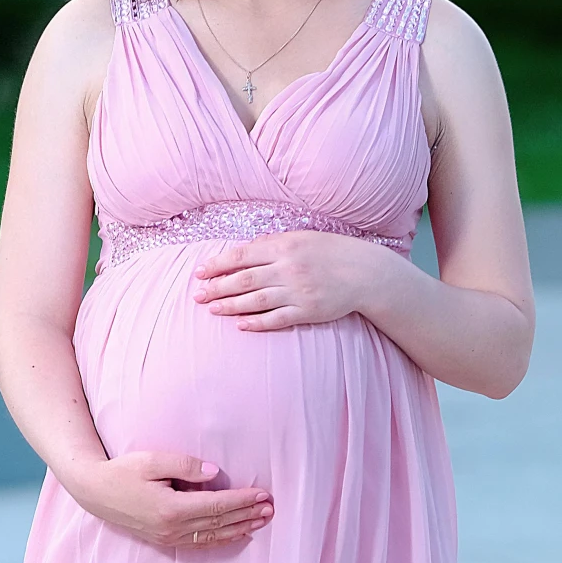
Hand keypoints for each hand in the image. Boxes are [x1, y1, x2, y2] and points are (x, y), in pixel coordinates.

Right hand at [64, 450, 272, 550]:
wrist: (95, 492)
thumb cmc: (123, 471)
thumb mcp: (152, 460)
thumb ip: (185, 465)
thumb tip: (215, 473)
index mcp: (171, 508)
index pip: (217, 505)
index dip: (242, 500)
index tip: (263, 494)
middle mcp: (172, 528)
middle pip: (219, 523)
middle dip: (248, 515)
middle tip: (271, 508)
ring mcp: (169, 537)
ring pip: (213, 536)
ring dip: (240, 528)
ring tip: (262, 521)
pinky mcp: (165, 540)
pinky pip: (201, 543)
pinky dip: (223, 539)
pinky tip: (238, 534)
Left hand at [193, 231, 399, 330]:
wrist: (364, 272)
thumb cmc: (331, 252)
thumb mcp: (302, 238)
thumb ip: (272, 243)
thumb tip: (244, 249)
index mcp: (284, 246)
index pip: (242, 255)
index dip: (218, 265)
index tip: (200, 272)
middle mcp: (288, 269)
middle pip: (244, 279)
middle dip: (217, 287)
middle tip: (197, 295)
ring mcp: (298, 292)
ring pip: (256, 300)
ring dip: (231, 305)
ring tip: (212, 309)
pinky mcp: (308, 311)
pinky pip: (277, 319)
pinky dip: (257, 322)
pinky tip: (240, 324)